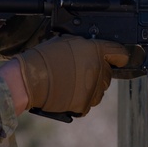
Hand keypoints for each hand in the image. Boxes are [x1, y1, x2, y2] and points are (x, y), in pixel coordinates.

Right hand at [15, 35, 130, 114]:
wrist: (28, 81)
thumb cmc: (42, 59)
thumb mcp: (65, 41)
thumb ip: (83, 46)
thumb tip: (90, 49)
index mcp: (95, 50)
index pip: (119, 53)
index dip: (118, 57)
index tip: (118, 60)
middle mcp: (98, 69)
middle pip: (108, 74)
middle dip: (98, 73)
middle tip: (80, 72)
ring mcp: (92, 89)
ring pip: (100, 90)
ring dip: (91, 88)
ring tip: (72, 84)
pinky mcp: (85, 105)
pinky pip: (88, 103)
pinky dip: (81, 100)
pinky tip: (68, 93)